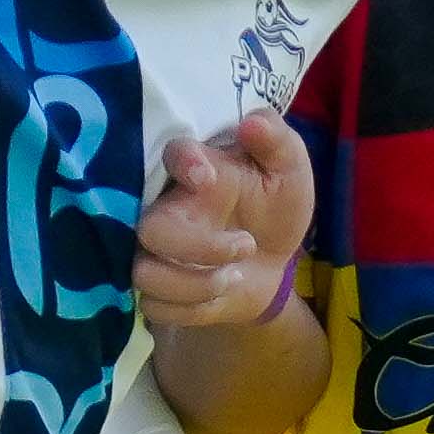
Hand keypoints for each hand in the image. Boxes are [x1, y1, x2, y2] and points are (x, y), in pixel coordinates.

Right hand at [133, 113, 312, 335]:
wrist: (274, 262)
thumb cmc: (275, 206)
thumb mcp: (288, 171)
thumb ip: (277, 142)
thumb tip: (253, 123)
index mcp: (195, 170)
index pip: (171, 154)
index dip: (183, 163)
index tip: (206, 176)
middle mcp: (165, 208)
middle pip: (148, 229)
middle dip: (197, 248)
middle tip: (247, 246)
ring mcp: (156, 252)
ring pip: (145, 275)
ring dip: (195, 285)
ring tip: (237, 277)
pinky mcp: (158, 290)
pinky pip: (156, 308)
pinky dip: (195, 310)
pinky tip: (222, 297)